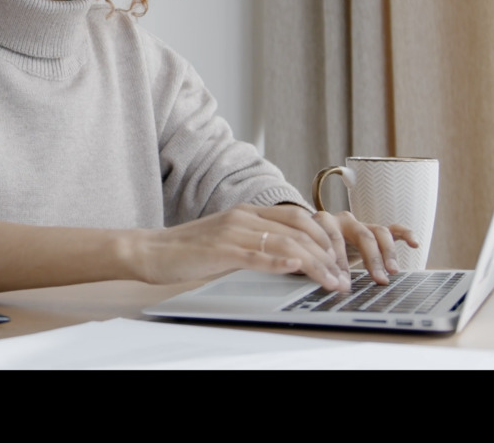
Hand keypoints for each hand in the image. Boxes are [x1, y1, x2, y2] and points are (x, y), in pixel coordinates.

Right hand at [139, 204, 354, 291]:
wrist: (150, 250)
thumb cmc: (187, 250)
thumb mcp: (228, 240)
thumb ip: (256, 242)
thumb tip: (290, 257)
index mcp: (247, 212)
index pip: (298, 217)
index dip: (325, 237)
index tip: (340, 260)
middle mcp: (243, 216)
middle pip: (299, 228)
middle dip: (328, 253)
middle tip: (342, 276)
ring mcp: (232, 232)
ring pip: (285, 242)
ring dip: (314, 264)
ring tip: (330, 281)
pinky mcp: (220, 250)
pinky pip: (256, 254)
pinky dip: (280, 260)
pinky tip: (296, 266)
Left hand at [310, 209, 420, 285]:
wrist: (308, 238)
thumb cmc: (307, 250)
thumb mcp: (304, 256)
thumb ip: (311, 263)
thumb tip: (320, 279)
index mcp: (322, 223)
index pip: (335, 239)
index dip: (340, 262)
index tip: (345, 283)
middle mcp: (342, 220)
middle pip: (361, 235)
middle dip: (370, 259)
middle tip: (377, 280)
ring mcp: (359, 224)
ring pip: (378, 233)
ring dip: (387, 253)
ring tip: (392, 271)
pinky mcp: (373, 231)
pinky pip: (392, 229)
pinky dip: (404, 234)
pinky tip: (414, 243)